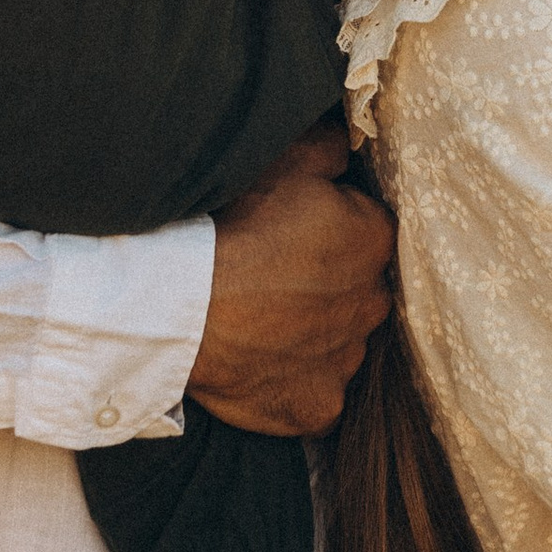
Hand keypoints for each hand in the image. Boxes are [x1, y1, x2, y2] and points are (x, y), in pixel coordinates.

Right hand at [193, 126, 393, 437]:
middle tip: (272, 278)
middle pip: (356, 290)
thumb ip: (330, 147)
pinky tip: (259, 366)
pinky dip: (293, 384)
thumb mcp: (284, 157)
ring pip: (337, 343)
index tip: (289, 233)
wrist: (178, 304)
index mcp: (373, 239)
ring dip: (310, 335)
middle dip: (326, 285)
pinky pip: (316, 396)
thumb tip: (349, 146)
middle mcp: (373, 302)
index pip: (365, 230)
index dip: (327, 230)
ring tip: (259, 322)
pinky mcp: (317, 406)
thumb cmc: (230, 222)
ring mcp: (346, 359)